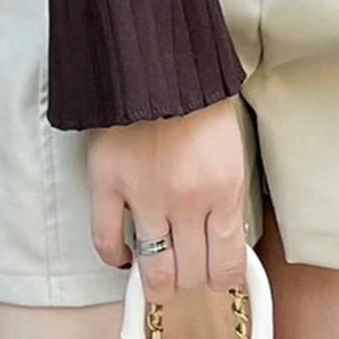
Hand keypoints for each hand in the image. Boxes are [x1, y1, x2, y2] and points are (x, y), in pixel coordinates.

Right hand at [86, 97, 248, 303]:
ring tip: (161, 277)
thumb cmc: (199, 99)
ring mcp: (143, 194)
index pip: (227, 263)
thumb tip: (224, 245)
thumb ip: (227, 196)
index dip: (224, 279)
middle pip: (191, 273)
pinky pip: (106, 242)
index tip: (220, 277)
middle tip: (190, 270)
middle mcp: (186, 199)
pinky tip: (126, 255)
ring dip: (159, 282)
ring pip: (154, 270)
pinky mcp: (106, 182)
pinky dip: (115, 257)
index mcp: (224, 186)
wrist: (157, 56)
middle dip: (193, 279)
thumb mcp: (231, 148)